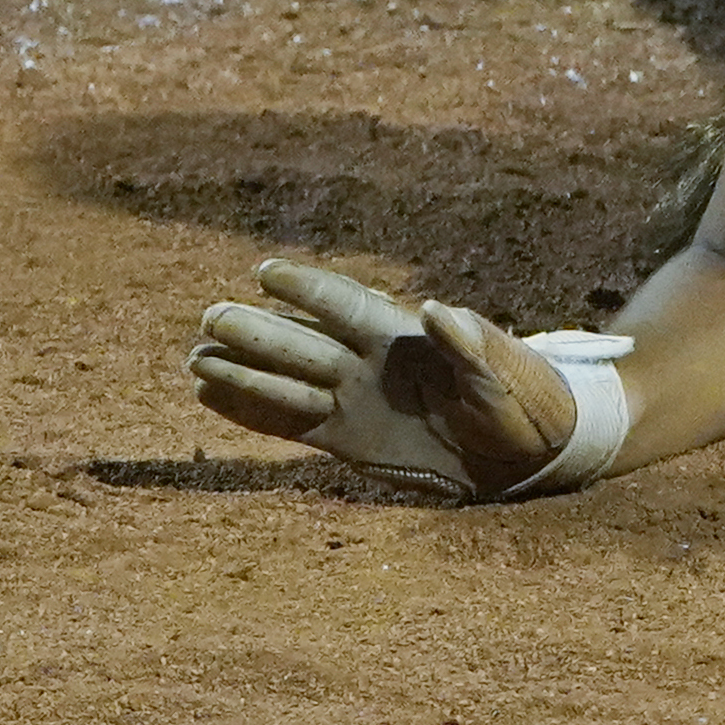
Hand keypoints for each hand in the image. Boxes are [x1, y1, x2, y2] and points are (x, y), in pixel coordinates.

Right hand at [189, 259, 580, 503]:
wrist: (529, 451)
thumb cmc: (525, 401)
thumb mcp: (505, 374)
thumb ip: (470, 344)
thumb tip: (436, 308)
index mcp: (406, 338)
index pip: (348, 305)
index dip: (309, 289)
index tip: (265, 273)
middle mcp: (370, 363)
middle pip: (305, 340)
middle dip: (260, 330)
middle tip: (210, 316)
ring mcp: (354, 399)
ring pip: (288, 381)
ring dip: (243, 371)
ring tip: (194, 358)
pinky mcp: (346, 439)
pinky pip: (289, 424)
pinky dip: (252, 412)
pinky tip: (211, 398)